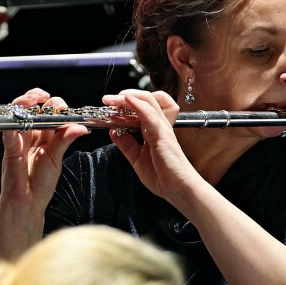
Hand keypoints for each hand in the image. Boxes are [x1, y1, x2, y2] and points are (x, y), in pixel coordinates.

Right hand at [0, 88, 87, 211]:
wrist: (28, 203)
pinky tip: (23, 114)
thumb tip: (80, 127)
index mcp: (44, 136)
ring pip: (18, 112)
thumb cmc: (41, 184)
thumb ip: (65, 140)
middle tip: (49, 100)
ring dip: (26, 101)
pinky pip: (9, 129)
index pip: (48, 112)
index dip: (55, 105)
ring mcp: (19, 139)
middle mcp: (31, 134)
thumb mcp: (57, 158)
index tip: (62, 106)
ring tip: (36, 98)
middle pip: (32, 108)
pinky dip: (14, 119)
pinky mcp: (10, 148)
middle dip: (39, 98)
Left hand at [102, 88, 201, 202]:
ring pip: (147, 101)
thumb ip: (126, 144)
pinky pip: (150, 114)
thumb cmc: (163, 176)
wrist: (178, 188)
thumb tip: (113, 132)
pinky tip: (128, 100)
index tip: (108, 107)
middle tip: (107, 100)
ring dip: (127, 97)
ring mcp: (161, 127)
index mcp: (152, 130)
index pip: (139, 108)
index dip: (123, 104)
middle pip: (144, 99)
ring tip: (112, 99)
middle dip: (123, 96)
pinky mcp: (163, 133)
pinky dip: (138, 105)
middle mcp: (158, 125)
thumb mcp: (136, 159)